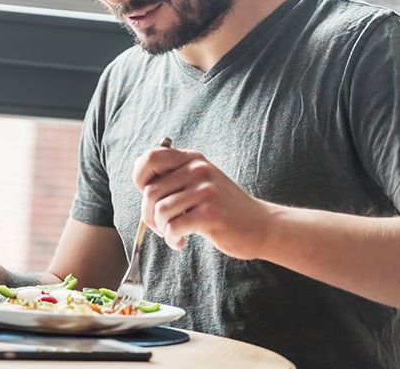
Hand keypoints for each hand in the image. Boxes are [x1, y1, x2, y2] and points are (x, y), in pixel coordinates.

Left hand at [132, 146, 270, 259]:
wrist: (261, 225)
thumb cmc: (224, 208)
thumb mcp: (201, 181)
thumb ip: (175, 174)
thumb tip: (138, 168)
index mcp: (193, 159)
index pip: (150, 157)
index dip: (140, 178)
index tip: (149, 197)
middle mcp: (198, 169)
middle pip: (150, 191)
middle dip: (149, 215)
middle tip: (161, 227)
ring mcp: (205, 190)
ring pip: (159, 211)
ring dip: (161, 229)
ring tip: (174, 234)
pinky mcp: (210, 213)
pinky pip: (173, 227)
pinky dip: (171, 239)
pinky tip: (181, 241)